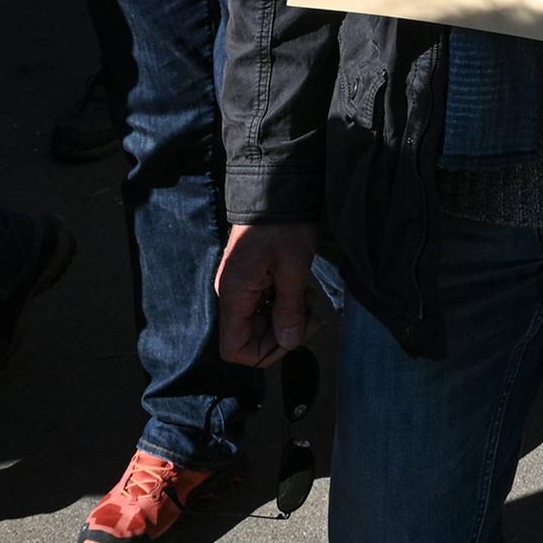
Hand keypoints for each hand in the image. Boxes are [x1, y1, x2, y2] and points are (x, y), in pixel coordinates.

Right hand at [216, 221, 323, 366]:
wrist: (275, 190)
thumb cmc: (282, 226)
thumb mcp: (292, 269)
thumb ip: (289, 310)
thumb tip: (289, 342)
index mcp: (234, 296)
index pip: (234, 349)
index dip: (264, 353)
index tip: (292, 335)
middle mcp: (232, 296)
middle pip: (252, 338)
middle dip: (285, 331)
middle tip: (311, 311)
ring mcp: (241, 288)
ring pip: (264, 322)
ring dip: (290, 316)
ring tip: (308, 294)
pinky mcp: (252, 280)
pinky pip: (266, 305)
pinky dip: (286, 302)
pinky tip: (301, 287)